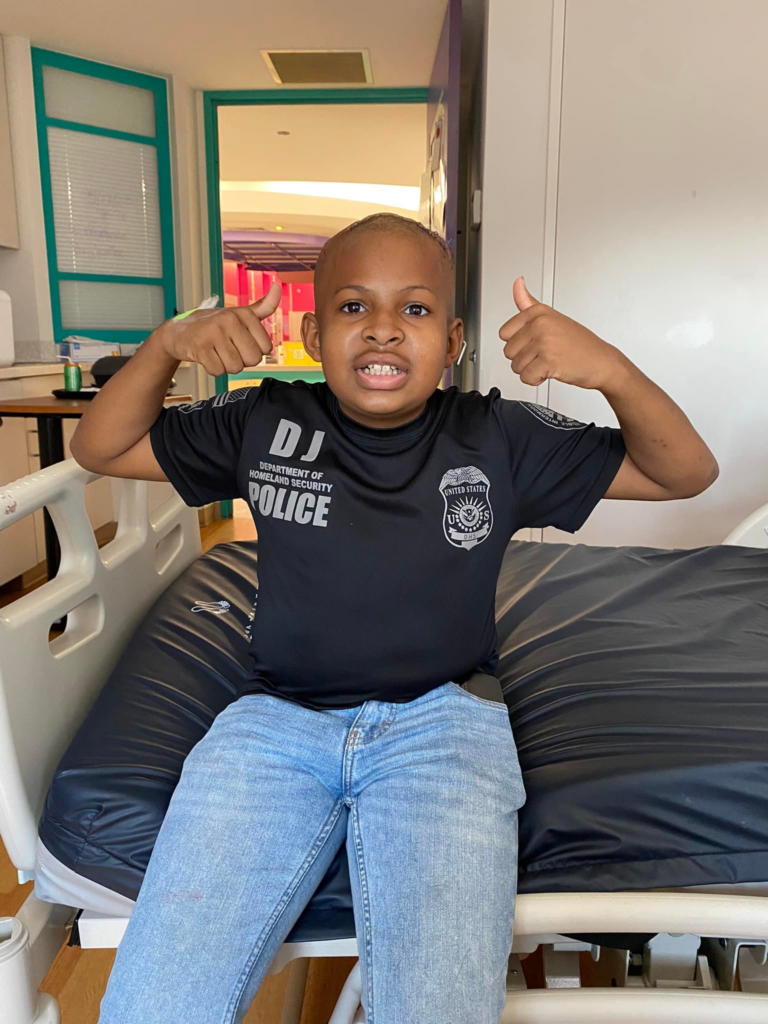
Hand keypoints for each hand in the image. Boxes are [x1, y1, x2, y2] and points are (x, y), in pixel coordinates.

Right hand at [152, 282, 282, 376]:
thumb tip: (277, 286)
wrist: (179, 332)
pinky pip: (218, 371)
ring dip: (226, 366)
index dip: (253, 351)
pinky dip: (213, 369)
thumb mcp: (241, 314)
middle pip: (253, 359)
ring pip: (236, 367)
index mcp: (244, 314)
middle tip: (228, 350)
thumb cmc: (214, 326)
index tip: (240, 343)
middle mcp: (230, 320)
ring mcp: (214, 332)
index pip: (265, 348)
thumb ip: (263, 306)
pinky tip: (207, 357)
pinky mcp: (200, 346)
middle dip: (242, 361)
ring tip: (217, 353)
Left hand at [499, 278, 623, 390]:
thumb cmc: (579, 343)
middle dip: (525, 358)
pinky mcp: (548, 361)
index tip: (536, 341)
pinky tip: (551, 371)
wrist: (602, 362)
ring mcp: (544, 341)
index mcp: (538, 312)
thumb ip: (528, 303)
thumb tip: (517, 282)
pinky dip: (536, 379)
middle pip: (508, 352)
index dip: (519, 343)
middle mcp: (540, 324)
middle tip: (546, 353)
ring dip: (531, 369)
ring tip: (550, 361)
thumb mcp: (552, 317)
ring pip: (516, 366)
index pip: (504, 333)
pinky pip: (526, 377)